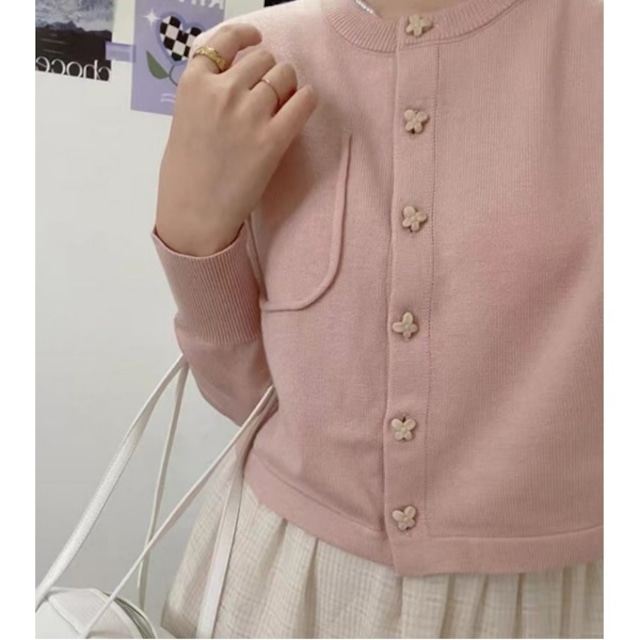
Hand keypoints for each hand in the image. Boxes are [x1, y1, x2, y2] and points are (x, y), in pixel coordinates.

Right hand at [155, 22, 318, 255]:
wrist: (194, 213)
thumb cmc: (185, 173)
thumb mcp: (183, 119)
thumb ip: (206, 94)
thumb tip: (237, 79)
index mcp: (194, 84)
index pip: (225, 40)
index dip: (246, 36)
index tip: (257, 39)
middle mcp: (222, 92)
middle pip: (261, 58)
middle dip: (268, 70)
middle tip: (268, 91)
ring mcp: (249, 114)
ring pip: (284, 74)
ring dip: (287, 84)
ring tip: (282, 103)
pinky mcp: (273, 139)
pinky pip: (303, 101)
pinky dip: (307, 98)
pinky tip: (304, 103)